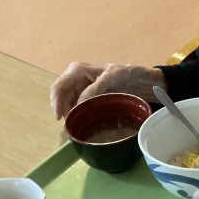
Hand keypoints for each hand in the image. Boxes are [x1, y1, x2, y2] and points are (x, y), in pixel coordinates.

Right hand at [49, 61, 165, 118]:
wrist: (143, 80)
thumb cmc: (128, 73)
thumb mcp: (113, 77)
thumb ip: (95, 88)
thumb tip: (78, 104)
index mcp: (78, 70)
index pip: (60, 86)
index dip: (56, 102)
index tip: (60, 117)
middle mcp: (76, 79)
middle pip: (60, 97)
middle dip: (62, 111)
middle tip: (69, 127)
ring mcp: (81, 90)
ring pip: (67, 105)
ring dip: (69, 116)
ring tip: (74, 128)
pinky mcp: (88, 99)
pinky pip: (77, 109)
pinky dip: (77, 116)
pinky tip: (80, 124)